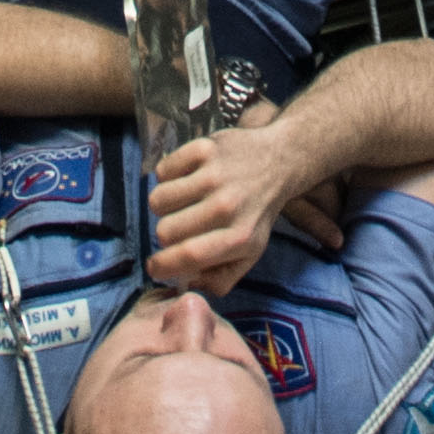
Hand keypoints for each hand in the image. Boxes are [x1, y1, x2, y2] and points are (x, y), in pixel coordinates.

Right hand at [146, 115, 299, 296]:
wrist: (278, 162)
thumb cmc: (257, 214)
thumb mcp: (250, 253)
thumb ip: (220, 279)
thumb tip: (187, 285)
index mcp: (239, 238)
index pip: (188, 256)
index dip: (162, 266)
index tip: (155, 266)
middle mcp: (227, 206)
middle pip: (165, 230)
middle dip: (166, 234)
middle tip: (180, 227)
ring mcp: (215, 175)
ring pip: (158, 200)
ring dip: (164, 206)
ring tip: (182, 203)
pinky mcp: (205, 148)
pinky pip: (162, 171)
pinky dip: (167, 177)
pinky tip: (185, 179)